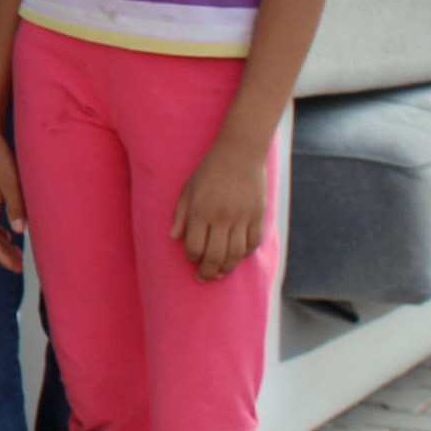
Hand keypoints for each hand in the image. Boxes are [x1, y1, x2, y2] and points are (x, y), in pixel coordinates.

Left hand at [173, 134, 271, 281]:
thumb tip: (173, 238)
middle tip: (204, 277)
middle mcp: (221, 217)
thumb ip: (180, 214)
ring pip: (235, 254)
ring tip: (220, 272)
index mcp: (200, 211)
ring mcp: (242, 218)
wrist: (240, 153)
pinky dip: (245, 254)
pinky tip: (237, 256)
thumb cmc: (209, 170)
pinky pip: (252, 243)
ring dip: (227, 268)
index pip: (195, 246)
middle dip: (208, 272)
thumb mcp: (188, 189)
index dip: (192, 258)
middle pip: (215, 256)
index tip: (192, 259)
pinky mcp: (258, 216)